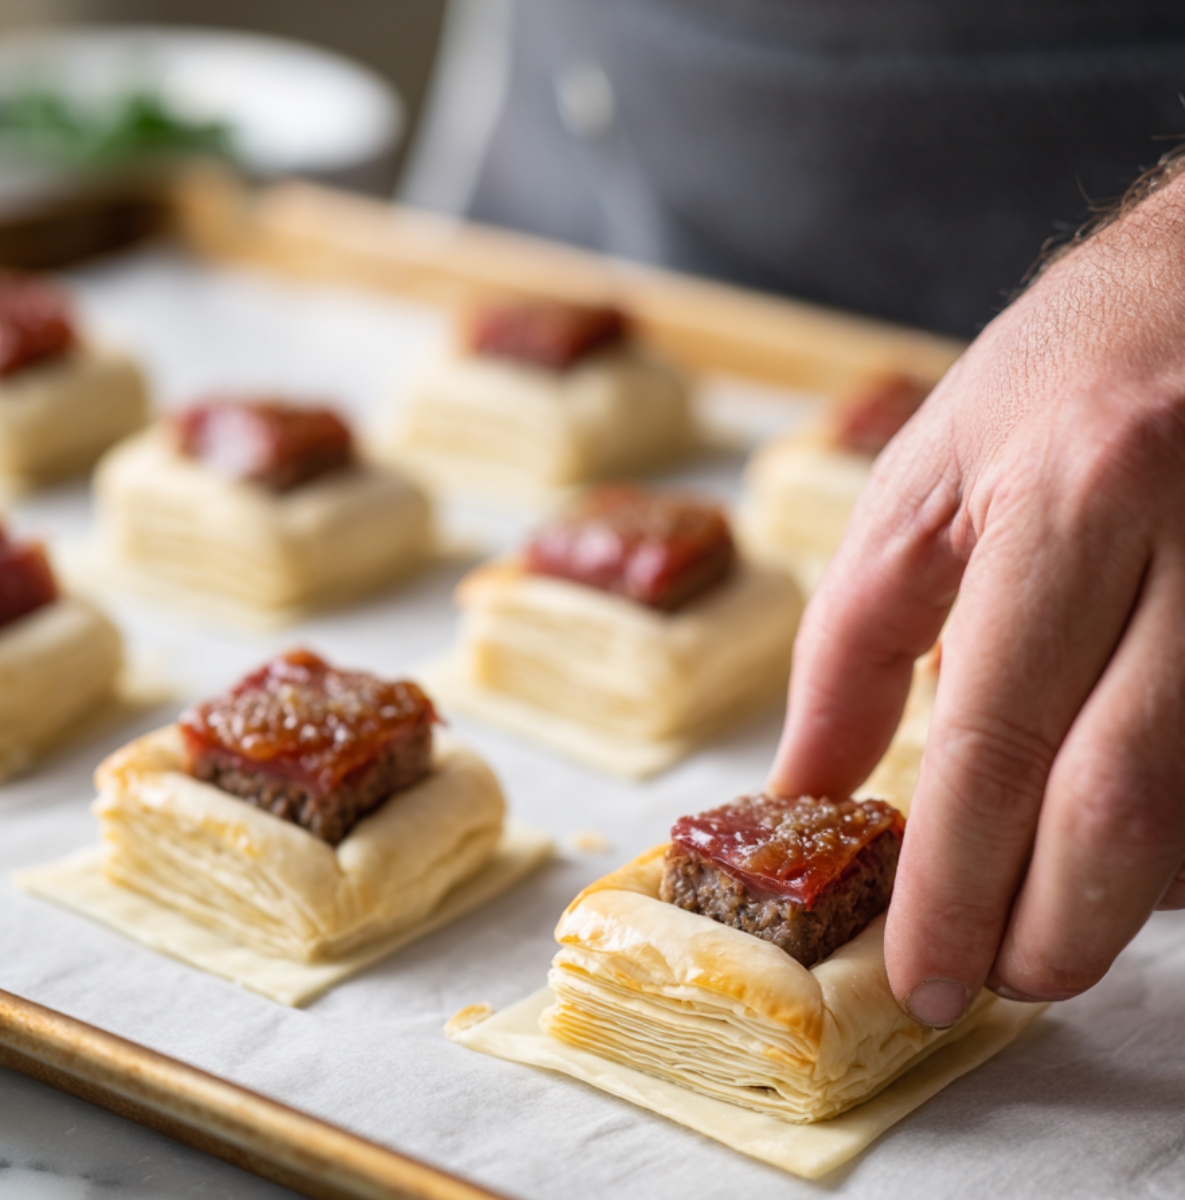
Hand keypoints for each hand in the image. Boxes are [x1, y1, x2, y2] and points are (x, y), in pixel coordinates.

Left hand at [769, 167, 1184, 1025]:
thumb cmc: (1048, 380)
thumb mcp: (919, 489)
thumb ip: (852, 645)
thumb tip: (807, 788)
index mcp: (1072, 498)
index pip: (1001, 740)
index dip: (957, 883)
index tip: (921, 973)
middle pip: (1127, 802)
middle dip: (1054, 926)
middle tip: (995, 976)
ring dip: (1125, 897)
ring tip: (1046, 907)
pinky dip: (1180, 836)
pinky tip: (1126, 836)